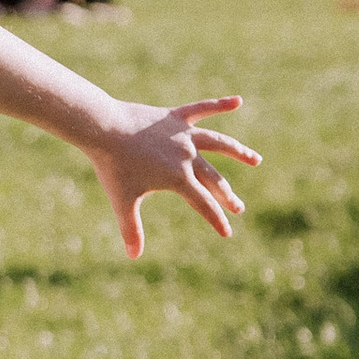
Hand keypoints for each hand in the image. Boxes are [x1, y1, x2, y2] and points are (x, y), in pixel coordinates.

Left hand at [91, 95, 260, 258]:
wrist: (103, 128)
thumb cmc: (112, 166)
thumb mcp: (123, 200)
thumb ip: (131, 229)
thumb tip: (133, 257)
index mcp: (178, 178)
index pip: (204, 204)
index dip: (216, 220)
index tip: (227, 233)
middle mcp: (187, 156)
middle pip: (213, 179)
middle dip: (226, 196)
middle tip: (237, 208)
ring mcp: (184, 135)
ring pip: (218, 144)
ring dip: (238, 152)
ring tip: (255, 160)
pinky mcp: (176, 117)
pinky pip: (202, 108)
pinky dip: (220, 104)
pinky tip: (238, 101)